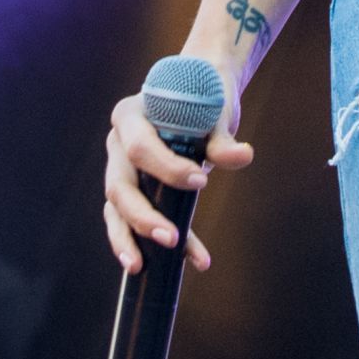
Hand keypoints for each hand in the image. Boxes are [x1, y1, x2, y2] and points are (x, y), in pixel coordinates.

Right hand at [104, 60, 253, 275]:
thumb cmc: (203, 99)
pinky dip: (151, 242)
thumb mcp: (213, 114)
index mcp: (130, 116)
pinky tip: (182, 263)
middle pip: (120, 185)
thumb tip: (243, 156)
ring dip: (129, 238)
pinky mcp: (129, 191)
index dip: (167, 168)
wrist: (197, 93)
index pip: (141, 147)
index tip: (201, 182)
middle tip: (170, 238)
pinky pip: (132, 221)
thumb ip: (222, 139)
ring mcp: (119, 169)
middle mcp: (117, 143)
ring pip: (115, 209)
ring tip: (140, 266)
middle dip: (143, 215)